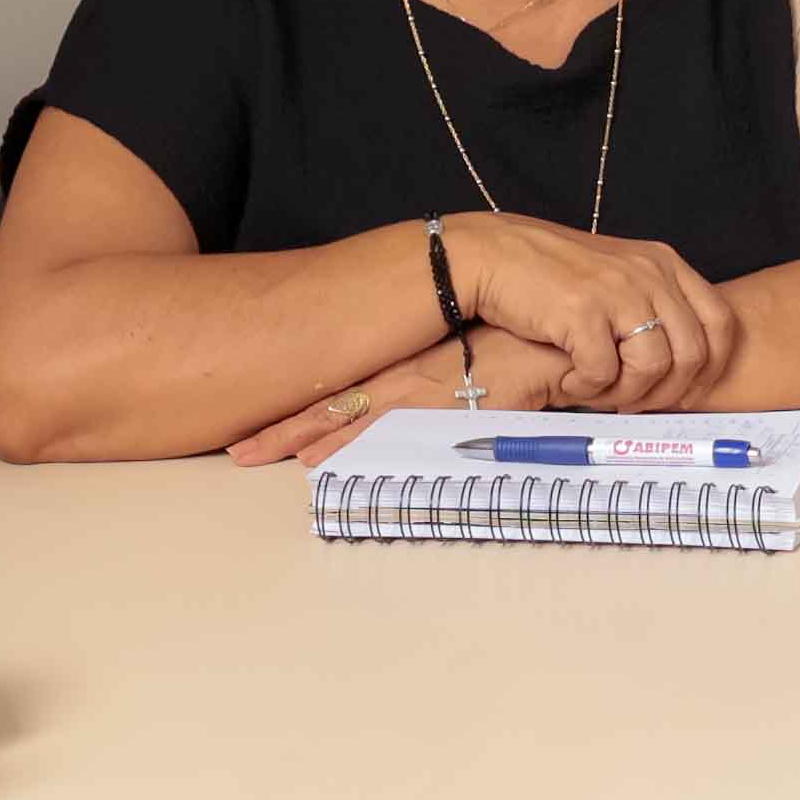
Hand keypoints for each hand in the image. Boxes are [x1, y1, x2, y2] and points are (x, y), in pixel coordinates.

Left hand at [224, 327, 569, 466]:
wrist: (562, 337)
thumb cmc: (530, 352)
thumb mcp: (481, 370)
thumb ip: (455, 390)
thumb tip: (439, 416)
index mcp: (413, 365)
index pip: (346, 389)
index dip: (305, 408)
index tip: (265, 424)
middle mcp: (405, 374)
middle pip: (332, 403)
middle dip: (282, 426)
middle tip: (238, 447)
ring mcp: (417, 389)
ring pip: (344, 417)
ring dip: (298, 438)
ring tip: (255, 454)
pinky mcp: (436, 406)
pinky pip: (380, 431)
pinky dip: (345, 447)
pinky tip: (314, 462)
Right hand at [437, 212, 738, 411]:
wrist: (493, 255)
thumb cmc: (554, 275)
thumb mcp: (619, 277)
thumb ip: (654, 306)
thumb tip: (683, 366)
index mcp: (665, 264)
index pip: (720, 323)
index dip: (710, 369)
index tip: (684, 393)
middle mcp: (650, 273)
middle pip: (693, 353)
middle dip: (667, 393)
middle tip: (636, 403)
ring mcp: (618, 291)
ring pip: (653, 366)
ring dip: (628, 393)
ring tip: (600, 392)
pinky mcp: (582, 311)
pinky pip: (604, 372)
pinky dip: (589, 388)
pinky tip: (571, 380)